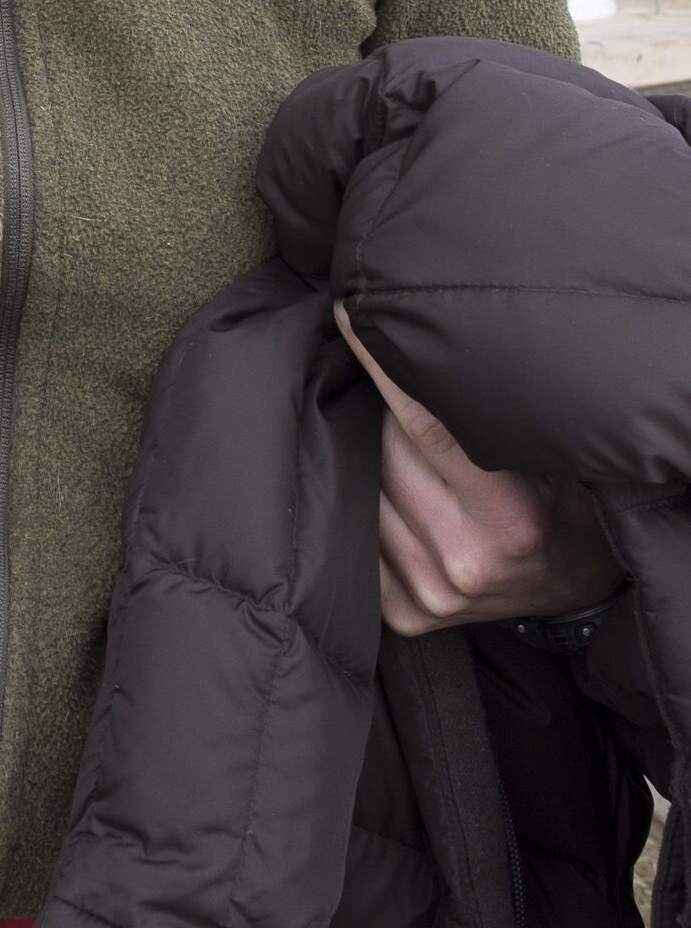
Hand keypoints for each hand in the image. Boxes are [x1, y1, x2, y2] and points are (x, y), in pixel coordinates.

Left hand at [336, 303, 622, 635]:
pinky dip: (369, 506)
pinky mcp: (405, 612)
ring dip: (373, 460)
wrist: (576, 588)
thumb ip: (494, 416)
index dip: (384, 366)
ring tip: (413, 457)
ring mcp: (430, 591)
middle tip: (411, 404)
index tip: (352, 315)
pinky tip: (399, 498)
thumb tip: (426, 346)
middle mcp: (463, 559)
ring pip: (365, 490)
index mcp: (510, 517)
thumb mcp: (553, 457)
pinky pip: (361, 536)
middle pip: (385, 451)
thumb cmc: (566, 503)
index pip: (426, 425)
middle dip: (387, 415)